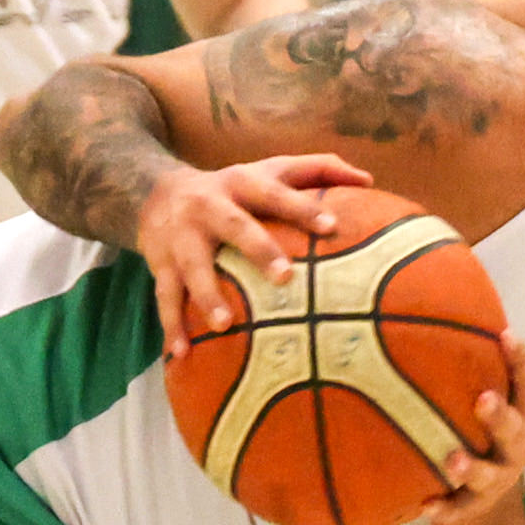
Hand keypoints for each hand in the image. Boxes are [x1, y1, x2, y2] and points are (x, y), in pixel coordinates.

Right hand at [131, 153, 372, 353]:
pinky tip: (181, 354)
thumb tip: (369, 180)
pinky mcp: (160, 263)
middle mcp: (210, 206)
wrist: (155, 192)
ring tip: (224, 325)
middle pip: (234, 226)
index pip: (276, 194)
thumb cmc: (234, 189)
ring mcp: (182, 237)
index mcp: (242, 183)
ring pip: (193, 266)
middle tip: (285, 277)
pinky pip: (165, 297)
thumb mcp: (270, 171)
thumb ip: (319, 170)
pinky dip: (172, 326)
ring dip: (206, 295)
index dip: (303, 208)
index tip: (332, 227)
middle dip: (257, 249)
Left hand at [421, 331, 524, 524]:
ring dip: (472, 467)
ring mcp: (500, 479)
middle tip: (482, 399)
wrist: (482, 497)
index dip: (520, 361)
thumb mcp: (485, 397)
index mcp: (524, 415)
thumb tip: (436, 304)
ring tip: (452, 460)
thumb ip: (472, 366)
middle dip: (500, 416)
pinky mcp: (476, 506)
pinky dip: (446, 508)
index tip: (506, 334)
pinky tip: (426, 505)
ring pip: (490, 474)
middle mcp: (517, 447)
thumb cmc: (480, 430)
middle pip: (515, 431)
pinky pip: (461, 509)